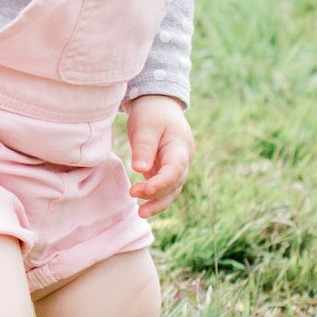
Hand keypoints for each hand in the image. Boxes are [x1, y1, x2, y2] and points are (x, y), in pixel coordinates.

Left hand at [125, 95, 192, 216]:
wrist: (157, 105)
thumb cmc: (151, 113)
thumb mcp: (145, 126)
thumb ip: (144, 147)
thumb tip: (140, 169)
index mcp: (181, 147)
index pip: (175, 169)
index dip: (161, 182)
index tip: (145, 189)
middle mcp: (182, 160)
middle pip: (175, 184)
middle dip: (157, 194)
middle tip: (133, 194)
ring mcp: (175, 166)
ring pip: (172, 190)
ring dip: (157, 202)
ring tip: (140, 212)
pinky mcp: (165, 170)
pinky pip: (164, 188)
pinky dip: (154, 197)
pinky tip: (141, 206)